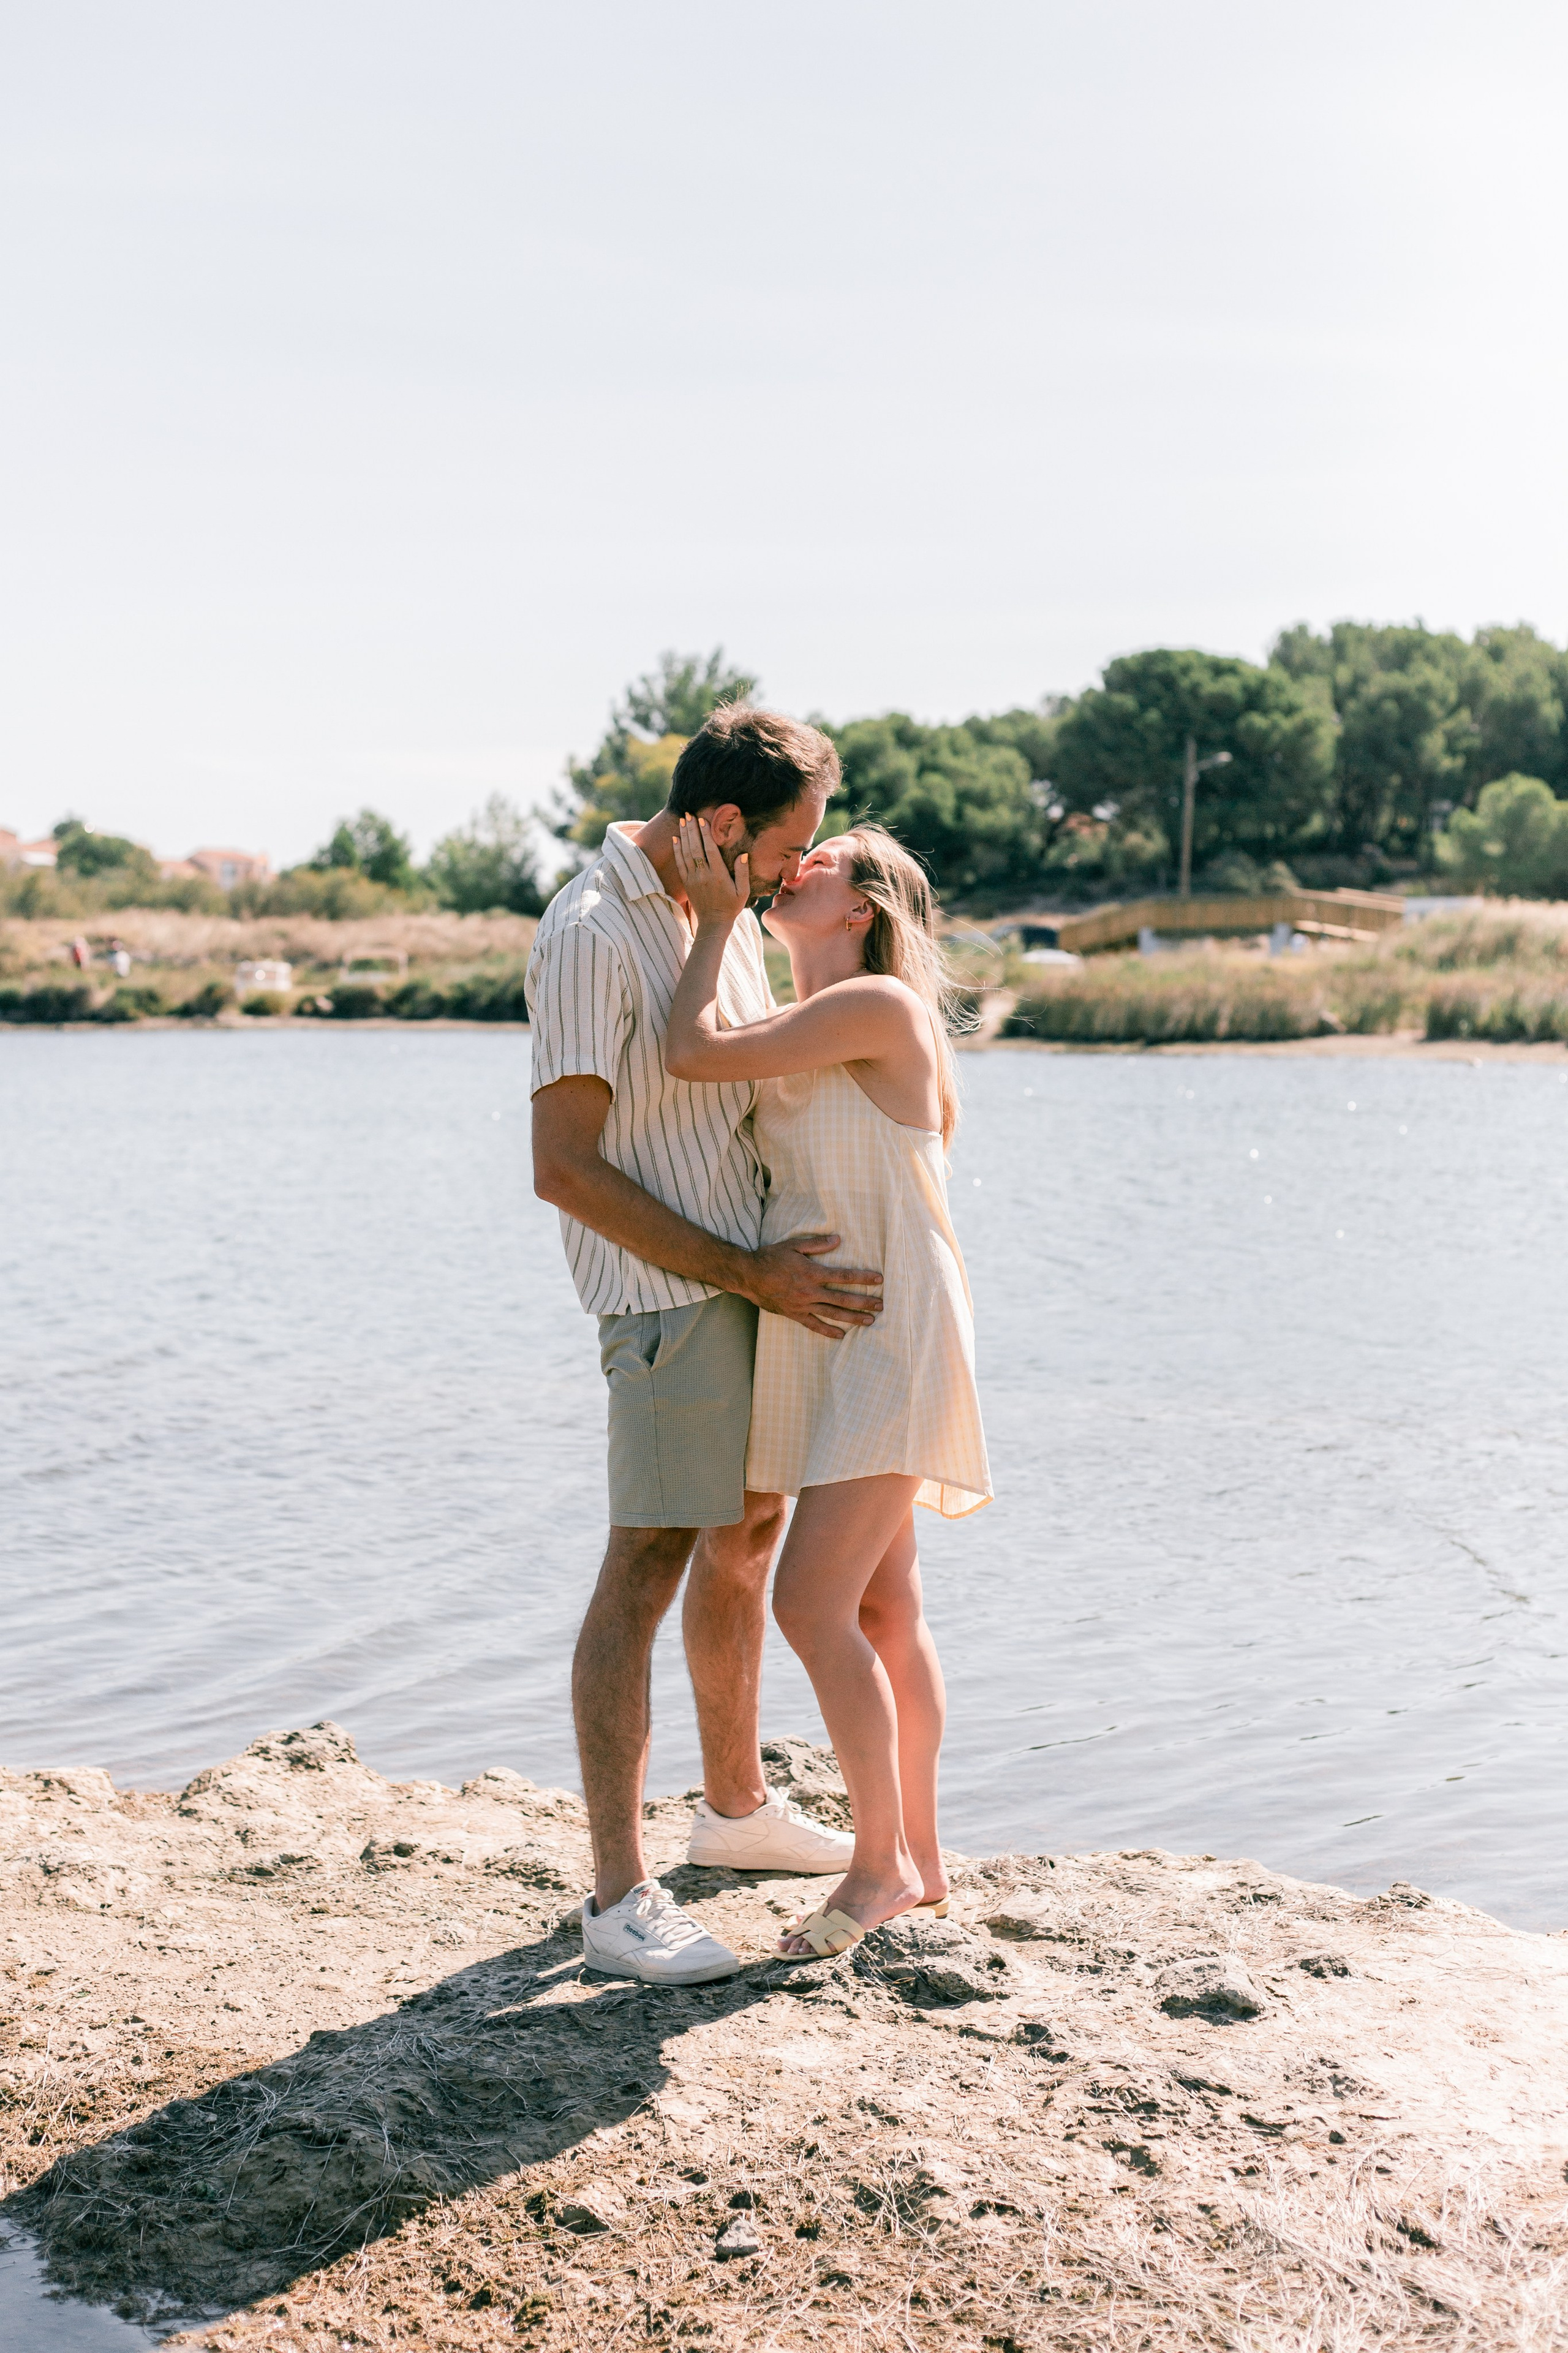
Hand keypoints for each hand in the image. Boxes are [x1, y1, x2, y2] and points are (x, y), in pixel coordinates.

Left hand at [673, 815, 748, 925]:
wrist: (713, 923)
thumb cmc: (731, 906)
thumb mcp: (743, 891)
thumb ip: (742, 872)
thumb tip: (743, 855)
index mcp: (718, 875)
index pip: (710, 850)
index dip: (705, 834)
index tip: (702, 820)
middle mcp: (703, 875)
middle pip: (695, 848)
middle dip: (692, 829)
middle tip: (689, 814)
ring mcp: (693, 879)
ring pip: (686, 853)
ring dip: (684, 836)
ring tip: (683, 821)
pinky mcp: (686, 883)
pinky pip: (680, 863)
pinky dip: (677, 850)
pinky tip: (676, 838)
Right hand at [742, 1234, 883, 1339]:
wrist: (748, 1276)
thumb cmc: (770, 1257)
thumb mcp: (793, 1245)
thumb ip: (817, 1244)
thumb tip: (838, 1239)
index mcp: (812, 1273)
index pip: (843, 1276)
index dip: (863, 1278)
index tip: (879, 1279)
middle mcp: (810, 1291)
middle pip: (843, 1298)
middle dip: (864, 1302)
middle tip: (881, 1305)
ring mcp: (803, 1305)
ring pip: (832, 1313)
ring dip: (852, 1318)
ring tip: (870, 1321)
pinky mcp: (794, 1314)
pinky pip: (814, 1325)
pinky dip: (828, 1331)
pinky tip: (841, 1336)